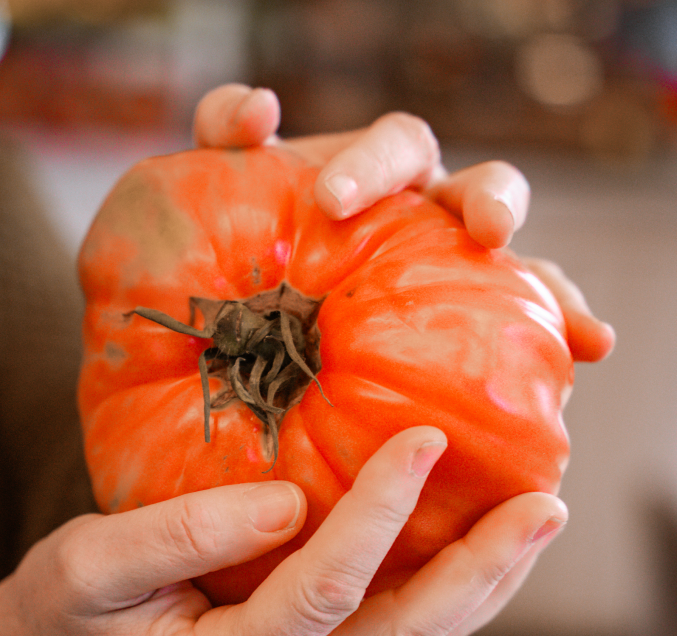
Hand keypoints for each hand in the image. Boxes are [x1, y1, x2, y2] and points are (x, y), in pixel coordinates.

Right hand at [0, 427, 565, 635]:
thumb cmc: (62, 610)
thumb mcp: (92, 564)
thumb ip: (184, 533)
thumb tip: (288, 500)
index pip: (321, 589)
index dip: (376, 513)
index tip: (422, 441)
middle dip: (479, 574)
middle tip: (543, 507)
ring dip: (477, 586)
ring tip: (532, 524)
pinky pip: (388, 632)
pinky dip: (441, 589)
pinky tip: (471, 545)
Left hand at [192, 84, 614, 363]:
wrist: (252, 329)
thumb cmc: (245, 255)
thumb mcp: (224, 192)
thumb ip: (227, 138)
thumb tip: (262, 109)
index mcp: (376, 180)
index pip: (396, 150)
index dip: (373, 166)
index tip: (333, 201)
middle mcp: (423, 214)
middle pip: (475, 187)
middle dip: (490, 199)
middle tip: (487, 228)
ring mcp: (449, 264)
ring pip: (515, 255)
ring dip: (548, 273)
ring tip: (575, 311)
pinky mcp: (468, 313)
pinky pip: (525, 310)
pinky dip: (567, 317)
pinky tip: (592, 343)